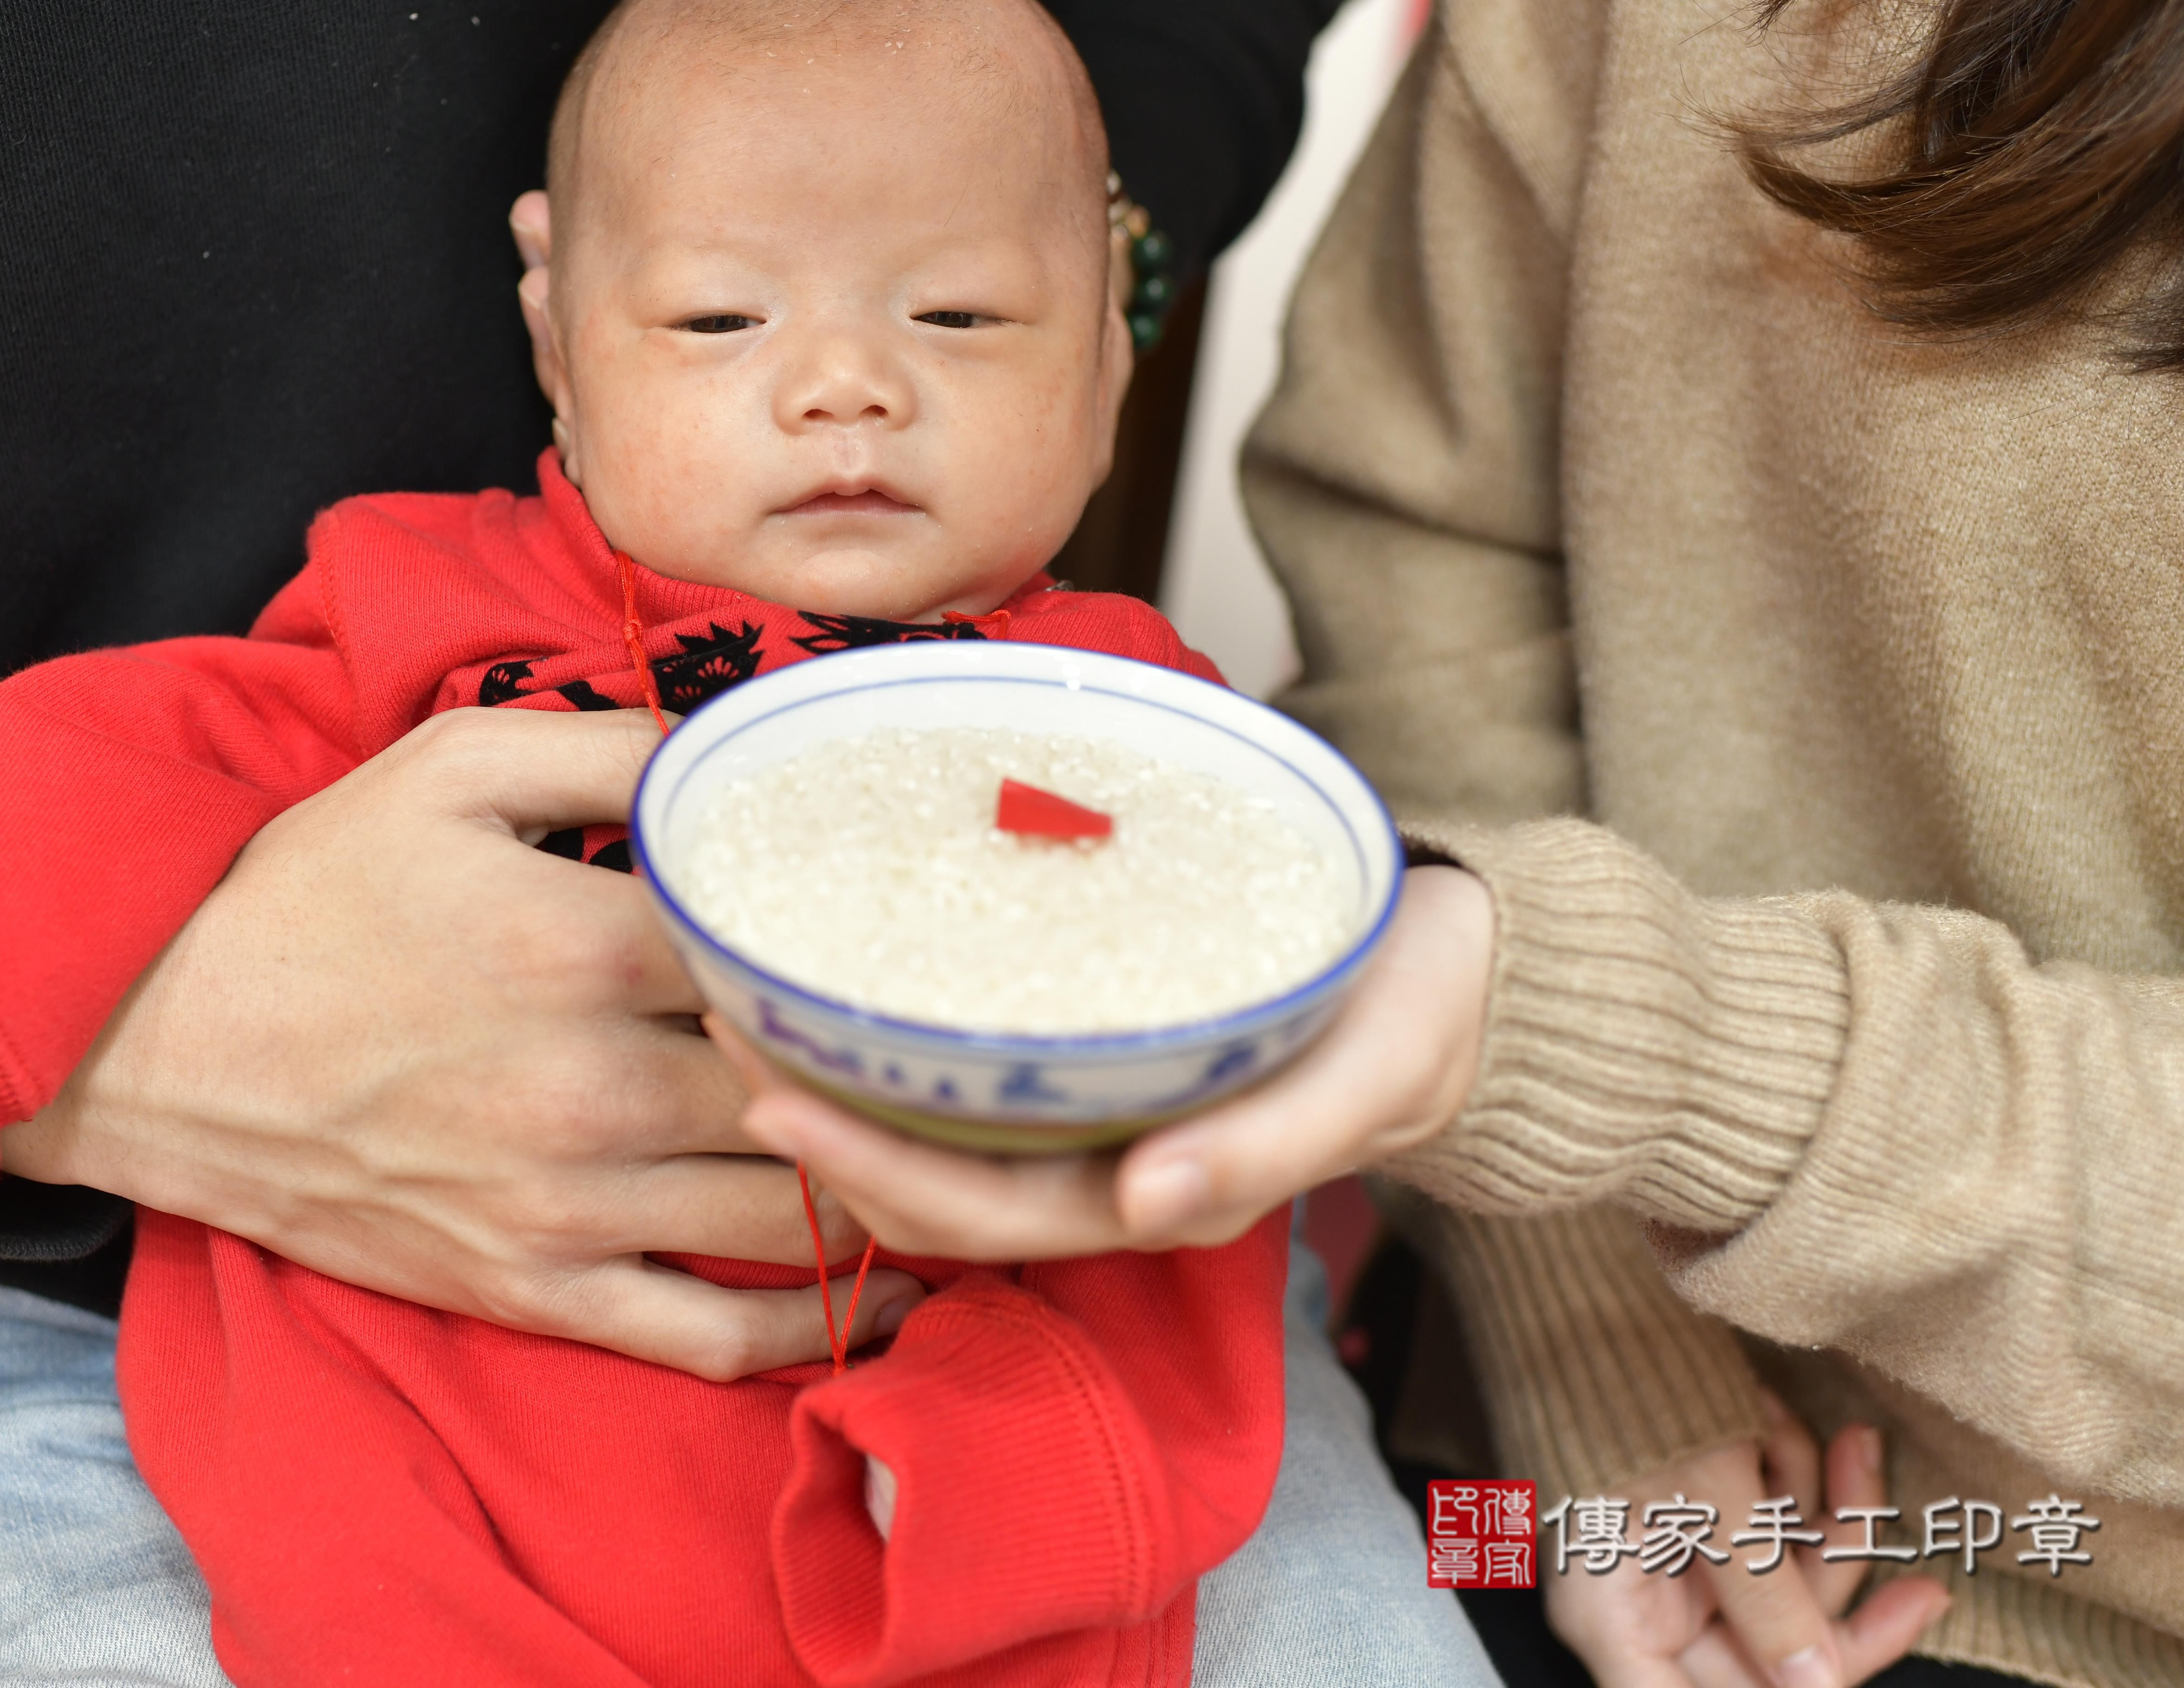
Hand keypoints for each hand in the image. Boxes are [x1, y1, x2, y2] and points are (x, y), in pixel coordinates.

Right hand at [0, 705, 920, 1380]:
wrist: (148, 1046)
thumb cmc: (303, 896)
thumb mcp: (447, 772)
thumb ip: (611, 749)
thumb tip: (740, 745)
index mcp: (586, 952)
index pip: (794, 956)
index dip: (880, 944)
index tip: (934, 934)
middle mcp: (593, 1093)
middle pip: (816, 1094)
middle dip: (906, 1075)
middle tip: (977, 1049)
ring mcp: (564, 1209)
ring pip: (791, 1219)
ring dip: (891, 1196)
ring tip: (963, 1160)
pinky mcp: (530, 1290)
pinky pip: (708, 1337)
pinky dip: (813, 1329)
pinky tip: (888, 1293)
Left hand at [721, 864, 1495, 1260]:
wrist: (1461, 974)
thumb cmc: (1417, 1018)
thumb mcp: (1369, 1074)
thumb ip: (1266, 1146)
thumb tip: (1145, 1208)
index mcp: (1160, 1191)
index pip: (981, 1209)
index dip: (868, 1165)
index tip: (771, 1094)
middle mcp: (1111, 1171)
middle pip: (933, 1182)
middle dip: (820, 1126)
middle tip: (722, 1028)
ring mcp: (1099, 1121)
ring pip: (942, 1134)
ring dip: (842, 1083)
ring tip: (747, 1001)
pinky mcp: (1097, 1058)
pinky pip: (977, 1076)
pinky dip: (900, 1043)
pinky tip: (843, 982)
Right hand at [1549, 1401, 1949, 1687]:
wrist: (1576, 1293)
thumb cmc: (1618, 1390)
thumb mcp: (1704, 1493)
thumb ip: (1765, 1594)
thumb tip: (1817, 1683)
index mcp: (1613, 1619)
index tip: (1847, 1672)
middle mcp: (1638, 1601)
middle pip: (1764, 1648)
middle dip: (1834, 1591)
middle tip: (1922, 1587)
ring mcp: (1667, 1556)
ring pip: (1780, 1579)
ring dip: (1821, 1513)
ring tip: (1839, 1442)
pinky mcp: (1692, 1510)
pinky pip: (1768, 1525)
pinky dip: (1790, 1477)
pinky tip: (1776, 1417)